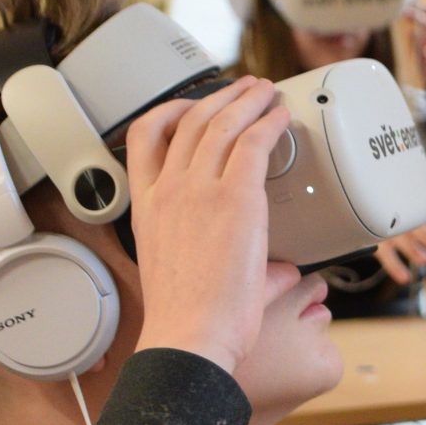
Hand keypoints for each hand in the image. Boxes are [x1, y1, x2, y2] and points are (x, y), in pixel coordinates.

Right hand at [125, 76, 299, 374]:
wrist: (189, 335)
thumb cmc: (188, 320)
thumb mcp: (181, 272)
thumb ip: (216, 256)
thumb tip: (278, 268)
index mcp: (147, 205)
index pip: (144, 136)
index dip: (170, 110)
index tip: (191, 106)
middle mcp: (168, 189)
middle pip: (191, 120)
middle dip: (221, 97)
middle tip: (243, 89)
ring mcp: (199, 189)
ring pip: (223, 123)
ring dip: (248, 100)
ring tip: (265, 91)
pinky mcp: (236, 197)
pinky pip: (254, 142)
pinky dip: (269, 122)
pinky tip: (281, 117)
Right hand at [372, 201, 425, 285]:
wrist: (377, 220)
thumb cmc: (411, 222)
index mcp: (422, 212)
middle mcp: (408, 220)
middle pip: (417, 226)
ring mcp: (392, 232)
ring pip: (402, 240)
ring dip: (412, 249)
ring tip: (424, 260)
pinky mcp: (380, 246)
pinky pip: (386, 256)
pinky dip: (395, 267)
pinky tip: (404, 278)